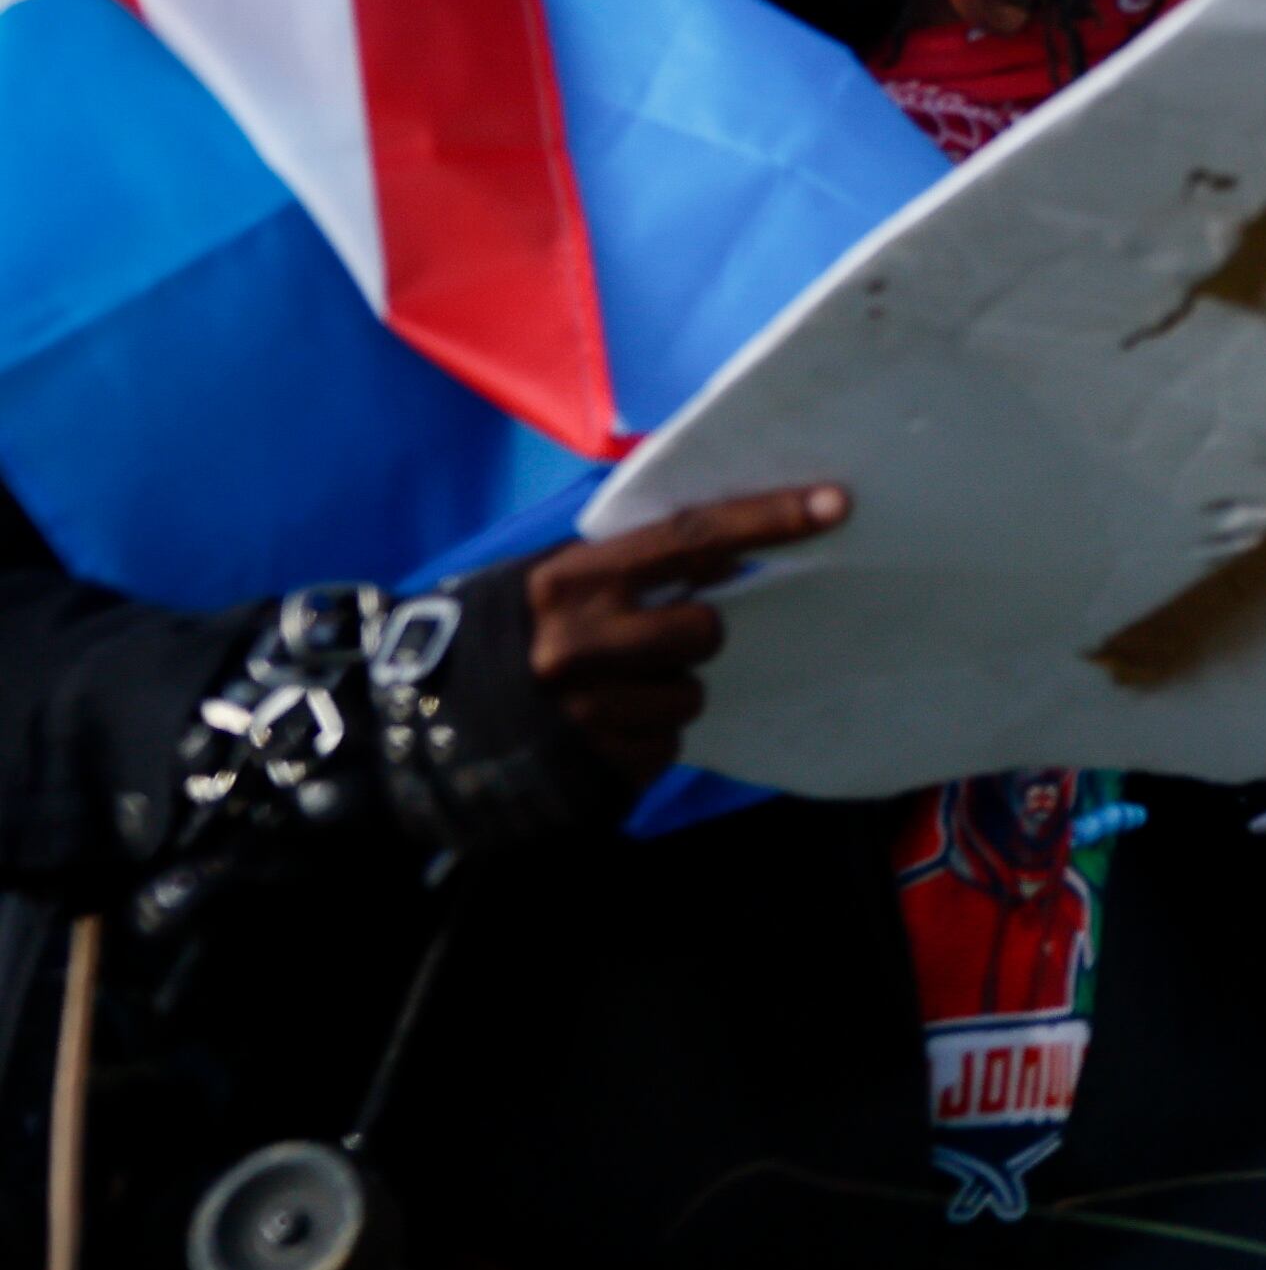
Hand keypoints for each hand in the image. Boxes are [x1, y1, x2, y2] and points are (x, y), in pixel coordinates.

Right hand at [523, 483, 847, 782]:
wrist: (427, 725)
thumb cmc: (513, 638)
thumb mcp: (557, 585)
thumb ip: (632, 566)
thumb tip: (730, 554)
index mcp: (571, 581)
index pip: (689, 537)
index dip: (765, 519)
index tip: (835, 504)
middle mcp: (575, 643)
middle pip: (704, 629)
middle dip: (694, 635)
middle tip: (650, 643)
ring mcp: (584, 710)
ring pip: (690, 695)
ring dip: (666, 693)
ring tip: (612, 692)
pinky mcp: (596, 765)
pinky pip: (666, 745)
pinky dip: (645, 736)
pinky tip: (602, 729)